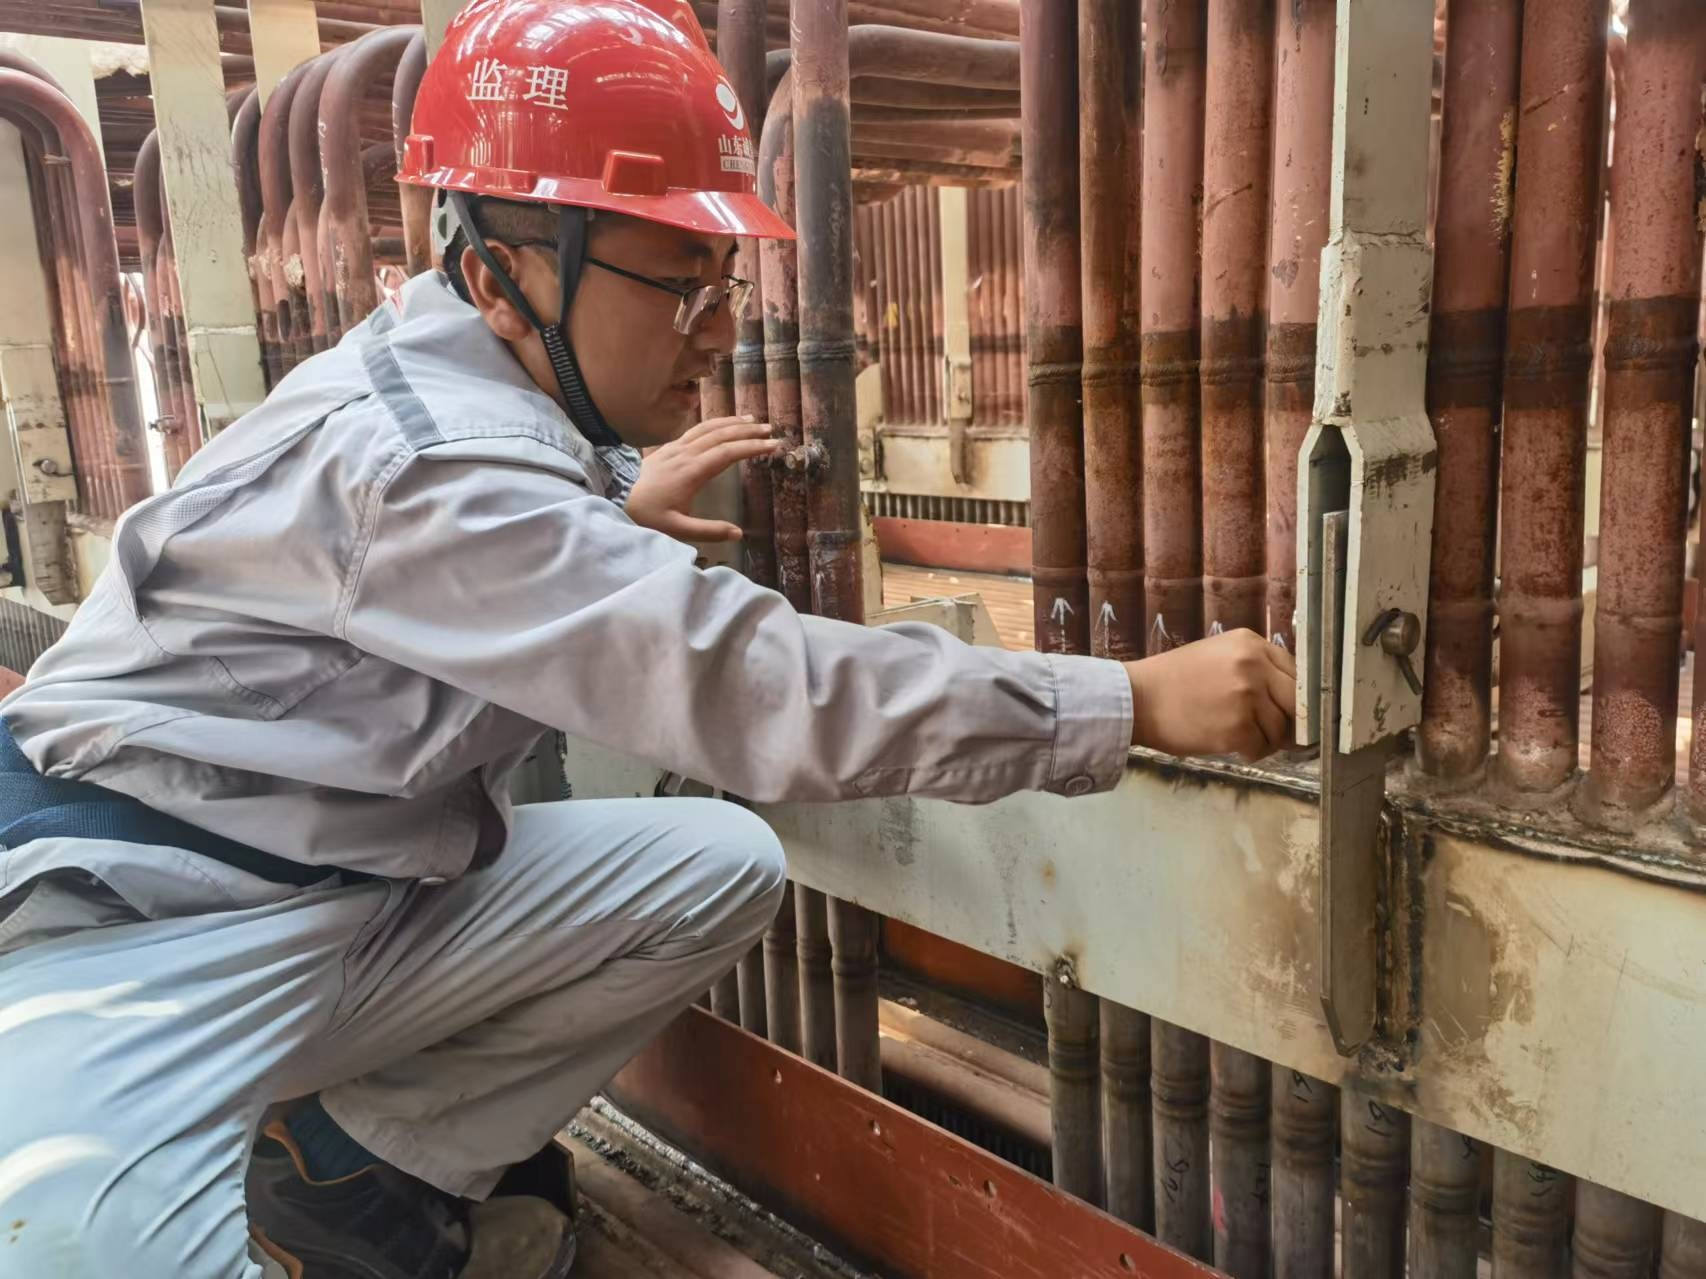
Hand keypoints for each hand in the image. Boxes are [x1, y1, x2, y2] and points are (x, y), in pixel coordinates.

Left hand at [625, 416, 782, 542]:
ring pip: (707, 428)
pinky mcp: (665, 448)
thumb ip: (708, 531)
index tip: (773, 446)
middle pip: (721, 435)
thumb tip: (738, 534)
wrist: (612, 498)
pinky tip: (719, 426)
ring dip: (730, 422)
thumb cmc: (644, 516)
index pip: (728, 453)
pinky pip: (694, 430)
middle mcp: (684, 454)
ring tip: (750, 420)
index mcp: (691, 472)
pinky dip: (713, 424)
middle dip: (747, 430)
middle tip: (770, 429)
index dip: (752, 447)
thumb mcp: (676, 530)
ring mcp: (674, 448)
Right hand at [1124, 628, 1296, 761]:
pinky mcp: (1238, 727)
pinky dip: (1250, 752)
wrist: (1136, 699)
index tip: (1293, 712)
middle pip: (1299, 701)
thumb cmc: (1173, 681)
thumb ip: (1254, 667)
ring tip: (1238, 735)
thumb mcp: (1218, 656)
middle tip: (1283, 735)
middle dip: (1293, 721)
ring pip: (1281, 728)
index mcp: (1250, 643)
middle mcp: (1254, 665)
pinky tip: (1229, 744)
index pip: (1297, 672)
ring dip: (1266, 739)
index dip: (1297, 697)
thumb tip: (1291, 698)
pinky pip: (1262, 748)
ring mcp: (1247, 696)